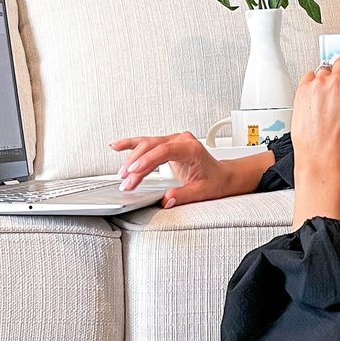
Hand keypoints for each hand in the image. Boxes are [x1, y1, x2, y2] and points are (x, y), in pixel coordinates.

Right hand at [109, 131, 236, 207]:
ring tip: (121, 173)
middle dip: (136, 164)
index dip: (147, 160)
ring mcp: (174, 140)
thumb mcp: (201, 192)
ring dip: (131, 157)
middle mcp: (181, 140)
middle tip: (125, 181)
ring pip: (147, 144)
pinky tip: (117, 146)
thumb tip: (166, 200)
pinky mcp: (167, 144)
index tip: (134, 172)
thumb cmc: (215, 181)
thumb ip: (183, 195)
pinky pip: (147, 143)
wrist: (223, 175)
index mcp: (191, 148)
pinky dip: (131, 145)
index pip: (164, 150)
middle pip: (152, 146)